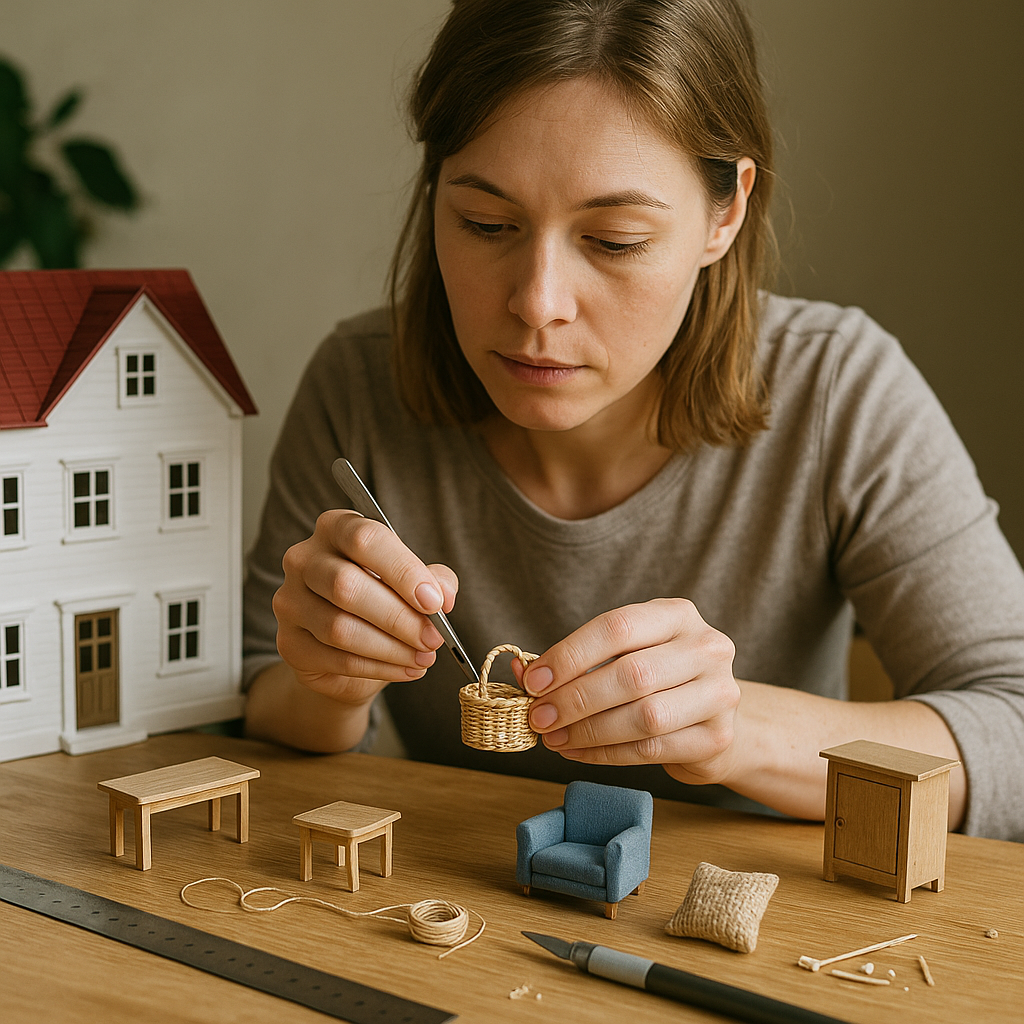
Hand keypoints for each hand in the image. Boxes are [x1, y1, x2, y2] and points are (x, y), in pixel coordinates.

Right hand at [273, 509, 458, 707]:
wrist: (346, 647)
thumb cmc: (382, 599)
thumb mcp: (413, 581)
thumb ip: (433, 580)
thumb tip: (443, 595)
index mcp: (336, 528)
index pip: (365, 539)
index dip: (403, 571)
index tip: (434, 602)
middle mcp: (304, 559)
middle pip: (346, 585)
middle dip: (399, 617)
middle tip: (433, 638)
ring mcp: (290, 601)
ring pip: (340, 628)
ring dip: (392, 648)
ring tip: (424, 657)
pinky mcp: (289, 643)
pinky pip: (336, 659)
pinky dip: (378, 668)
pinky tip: (406, 669)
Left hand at [517, 599, 740, 784]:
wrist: (713, 716)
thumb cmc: (658, 678)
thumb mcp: (624, 654)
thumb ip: (577, 661)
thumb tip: (523, 672)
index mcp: (677, 615)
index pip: (618, 628)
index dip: (571, 655)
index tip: (534, 680)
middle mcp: (706, 648)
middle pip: (632, 674)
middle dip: (575, 699)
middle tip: (539, 717)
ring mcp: (718, 693)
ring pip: (644, 717)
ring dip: (589, 731)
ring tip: (555, 738)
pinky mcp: (716, 738)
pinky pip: (651, 749)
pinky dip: (606, 754)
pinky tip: (579, 751)